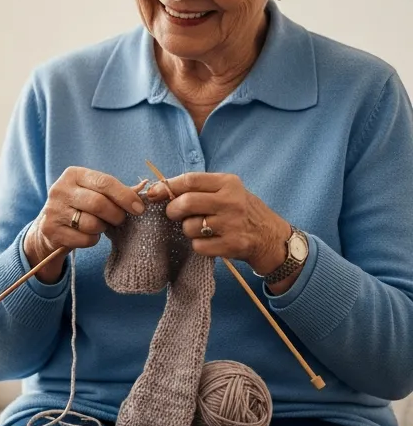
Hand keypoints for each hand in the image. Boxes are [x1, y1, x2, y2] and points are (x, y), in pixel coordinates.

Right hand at [26, 167, 147, 282]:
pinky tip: (87, 234)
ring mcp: (53, 210)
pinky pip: (84, 239)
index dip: (125, 196)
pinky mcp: (51, 230)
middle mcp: (59, 189)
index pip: (104, 182)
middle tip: (120, 219)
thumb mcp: (95, 191)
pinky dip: (92, 239)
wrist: (51, 224)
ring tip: (99, 225)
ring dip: (102, 228)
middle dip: (116, 215)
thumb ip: (118, 190)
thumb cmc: (81, 205)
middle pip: (99, 204)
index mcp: (73, 174)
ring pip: (92, 224)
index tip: (139, 209)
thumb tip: (146, 186)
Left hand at [150, 173, 289, 272]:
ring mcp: (232, 224)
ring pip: (189, 227)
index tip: (153, 194)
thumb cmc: (243, 212)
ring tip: (200, 229)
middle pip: (186, 202)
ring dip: (188, 230)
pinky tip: (210, 242)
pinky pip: (198, 246)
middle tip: (174, 215)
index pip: (190, 180)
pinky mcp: (232, 245)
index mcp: (228, 183)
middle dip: (173, 210)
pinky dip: (198, 246)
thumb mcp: (228, 192)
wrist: (273, 238)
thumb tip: (158, 189)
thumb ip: (200, 189)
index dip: (167, 187)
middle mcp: (231, 201)